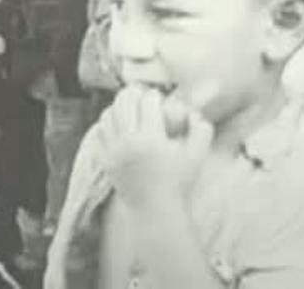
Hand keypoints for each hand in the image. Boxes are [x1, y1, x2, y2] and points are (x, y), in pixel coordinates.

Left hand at [96, 86, 212, 210]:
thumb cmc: (179, 183)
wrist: (155, 210)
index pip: (148, 101)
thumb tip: (194, 111)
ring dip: (120, 105)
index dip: (155, 96)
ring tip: (130, 106)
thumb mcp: (198, 155)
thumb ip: (202, 129)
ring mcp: (114, 151)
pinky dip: (108, 121)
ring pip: (109, 113)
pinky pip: (101, 130)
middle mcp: (129, 142)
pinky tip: (119, 122)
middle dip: (135, 93)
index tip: (159, 100)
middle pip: (125, 101)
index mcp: (152, 139)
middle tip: (142, 96)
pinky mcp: (105, 159)